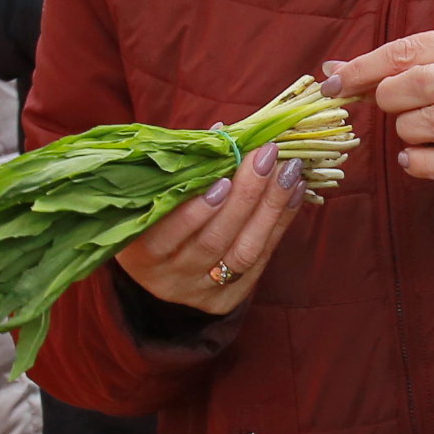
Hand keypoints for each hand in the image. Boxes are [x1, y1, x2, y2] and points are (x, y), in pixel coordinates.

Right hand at [116, 143, 313, 314]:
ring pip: (242, 253)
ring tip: (286, 171)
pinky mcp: (227, 299)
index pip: (167, 234)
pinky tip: (294, 192)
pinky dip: (280, 223)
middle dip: (244, 196)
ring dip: (269, 208)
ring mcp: (199, 291)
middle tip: (265, 157)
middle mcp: (168, 278)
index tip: (223, 177)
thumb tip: (223, 134)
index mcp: (139, 252)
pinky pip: (261, 260)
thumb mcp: (156, 196)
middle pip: (213, 241)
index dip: (196, 209)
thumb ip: (184, 170)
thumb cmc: (157, 219)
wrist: (160, 273)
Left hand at [323, 29, 433, 183]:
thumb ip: (388, 64)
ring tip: (410, 127)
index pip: (407, 51)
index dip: (364, 69)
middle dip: (390, 96)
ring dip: (407, 129)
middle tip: (388, 102)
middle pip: (423, 83)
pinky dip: (423, 164)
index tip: (334, 85)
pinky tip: (410, 158)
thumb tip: (331, 72)